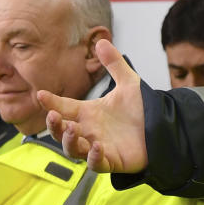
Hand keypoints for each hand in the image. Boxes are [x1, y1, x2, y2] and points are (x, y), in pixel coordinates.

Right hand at [37, 39, 148, 172]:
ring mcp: (97, 147)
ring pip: (73, 149)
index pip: (64, 107)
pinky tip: (97, 147)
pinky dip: (94, 157)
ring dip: (68, 141)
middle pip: (61, 131)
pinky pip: (96, 164)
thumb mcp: (129, 83)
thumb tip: (102, 40)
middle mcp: (89, 131)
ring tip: (71, 129)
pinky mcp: (110, 161)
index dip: (51, 102)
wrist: (162, 128)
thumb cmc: (142, 110)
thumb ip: (114, 64)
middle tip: (53, 115)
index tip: (41, 94)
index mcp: (89, 113)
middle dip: (54, 125)